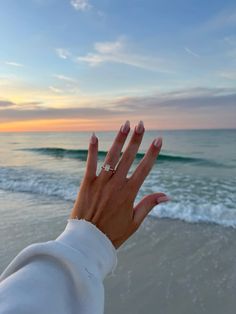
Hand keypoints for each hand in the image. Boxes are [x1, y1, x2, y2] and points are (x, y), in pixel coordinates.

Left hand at [70, 120, 169, 247]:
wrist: (87, 241)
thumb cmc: (113, 233)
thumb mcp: (135, 222)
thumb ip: (149, 205)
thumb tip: (167, 195)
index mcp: (129, 193)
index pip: (145, 168)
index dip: (153, 153)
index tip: (159, 139)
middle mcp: (116, 184)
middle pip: (128, 157)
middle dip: (136, 139)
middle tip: (141, 124)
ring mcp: (100, 182)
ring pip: (112, 156)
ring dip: (119, 139)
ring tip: (125, 125)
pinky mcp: (86, 183)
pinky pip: (90, 163)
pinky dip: (92, 149)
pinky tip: (94, 135)